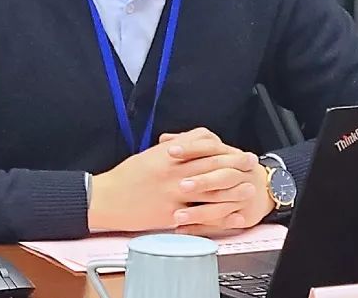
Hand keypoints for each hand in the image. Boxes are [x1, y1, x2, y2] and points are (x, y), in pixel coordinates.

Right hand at [87, 128, 259, 231]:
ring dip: (232, 189)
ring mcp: (173, 194)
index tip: (236, 148)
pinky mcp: (171, 214)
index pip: (201, 146)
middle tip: (251, 163)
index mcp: (167, 155)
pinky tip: (231, 215)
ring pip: (210, 190)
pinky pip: (200, 215)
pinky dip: (219, 216)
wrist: (106, 199)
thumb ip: (173, 146)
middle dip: (234, 163)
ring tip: (248, 188)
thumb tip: (191, 141)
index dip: (223, 147)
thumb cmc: (125, 177)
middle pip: (211, 165)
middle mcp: (173, 172)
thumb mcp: (149, 155)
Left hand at [160, 130, 275, 236]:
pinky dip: (202, 228)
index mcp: (229, 155)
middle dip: (202, 182)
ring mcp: (242, 196)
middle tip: (181, 186)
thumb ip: (190, 144)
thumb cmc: (232, 168)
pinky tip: (184, 230)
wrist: (264, 187)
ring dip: (199, 212)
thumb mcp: (216, 152)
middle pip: (222, 176)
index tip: (171, 151)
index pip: (211, 147)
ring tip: (177, 216)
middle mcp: (238, 174)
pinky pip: (221, 224)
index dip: (191, 148)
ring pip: (222, 205)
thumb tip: (165, 139)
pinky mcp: (243, 216)